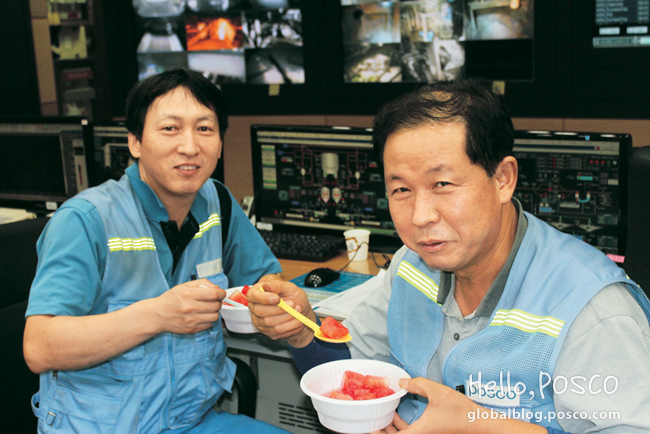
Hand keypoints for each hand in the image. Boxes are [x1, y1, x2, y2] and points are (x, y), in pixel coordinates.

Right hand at [154, 278, 225, 334]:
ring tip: (207, 309)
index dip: (222, 293)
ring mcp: (191, 320)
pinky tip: (201, 316)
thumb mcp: (184, 286)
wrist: (157, 315)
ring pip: (215, 316)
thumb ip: (202, 283)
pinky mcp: (191, 329)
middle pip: (216, 305)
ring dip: (214, 312)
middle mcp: (190, 308)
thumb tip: (217, 288)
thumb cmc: (171, 299)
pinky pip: (209, 325)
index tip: (221, 293)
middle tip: (213, 301)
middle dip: (218, 302)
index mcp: (188, 294)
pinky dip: (208, 320)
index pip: (214, 294)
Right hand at [247, 280, 314, 346]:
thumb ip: (278, 285)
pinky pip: (277, 331)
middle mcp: (255, 308)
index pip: (252, 296)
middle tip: (293, 304)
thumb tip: (267, 285)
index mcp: (257, 293)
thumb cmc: (293, 296)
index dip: (263, 298)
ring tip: (297, 310)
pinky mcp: (268, 332)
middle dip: (279, 309)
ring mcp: (260, 321)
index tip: (277, 298)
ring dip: (287, 317)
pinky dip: (290, 326)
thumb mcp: (289, 287)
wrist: (301, 311)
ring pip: (269, 322)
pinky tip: (297, 320)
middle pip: (259, 311)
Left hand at [372, 378, 545, 433]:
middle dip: (380, 430)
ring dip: (389, 428)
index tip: (365, 428)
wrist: (479, 422)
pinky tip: (396, 413)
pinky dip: (400, 426)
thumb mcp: (437, 392)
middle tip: (368, 420)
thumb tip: (401, 381)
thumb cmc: (461, 411)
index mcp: (419, 433)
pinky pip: (409, 433)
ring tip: (379, 414)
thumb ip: (417, 385)